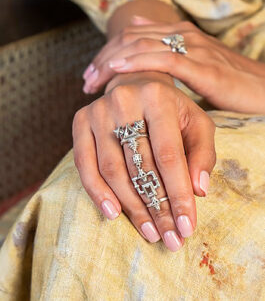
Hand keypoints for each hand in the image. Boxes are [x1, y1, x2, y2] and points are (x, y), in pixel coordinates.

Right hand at [73, 71, 215, 251]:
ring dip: (131, 206)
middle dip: (156, 206)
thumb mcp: (197, 124)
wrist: (137, 85)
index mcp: (158, 97)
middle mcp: (124, 100)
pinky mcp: (80, 121)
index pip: (168, 154)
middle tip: (169, 236)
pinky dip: (97, 192)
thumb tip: (198, 190)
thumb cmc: (172, 109)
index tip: (186, 226)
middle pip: (139, 164)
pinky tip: (113, 213)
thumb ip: (203, 154)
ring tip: (148, 231)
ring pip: (112, 169)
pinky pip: (84, 164)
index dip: (178, 194)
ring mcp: (98, 110)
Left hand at [83, 18, 264, 113]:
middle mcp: (183, 37)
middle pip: (131, 39)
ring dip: (112, 62)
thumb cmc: (230, 83)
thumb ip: (171, 59)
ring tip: (93, 81)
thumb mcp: (196, 68)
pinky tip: (118, 71)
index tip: (91, 76)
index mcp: (179, 36)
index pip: (133, 37)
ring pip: (141, 46)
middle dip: (103, 59)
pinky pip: (164, 59)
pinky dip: (137, 63)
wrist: (264, 89)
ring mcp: (193, 49)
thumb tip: (146, 48)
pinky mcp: (203, 67)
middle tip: (86, 81)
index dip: (107, 54)